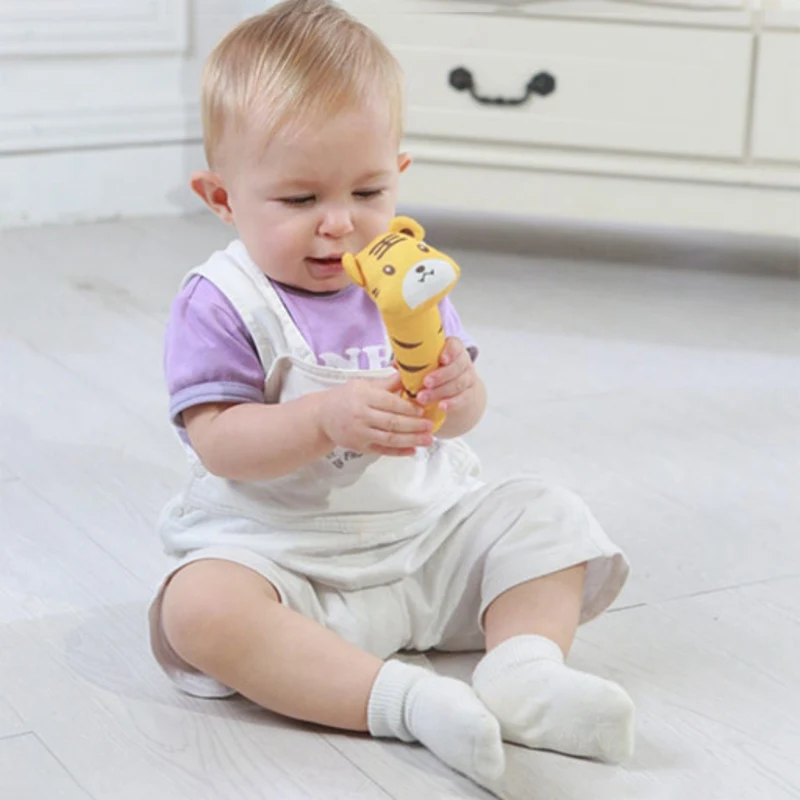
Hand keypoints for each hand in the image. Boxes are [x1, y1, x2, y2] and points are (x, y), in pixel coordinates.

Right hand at [319, 372, 434, 456]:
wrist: (323, 416)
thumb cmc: (346, 398)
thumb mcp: (363, 385)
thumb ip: (387, 383)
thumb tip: (409, 375)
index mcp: (363, 397)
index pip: (390, 403)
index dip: (408, 408)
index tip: (423, 409)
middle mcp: (361, 416)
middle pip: (392, 422)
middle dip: (414, 425)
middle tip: (430, 425)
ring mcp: (360, 434)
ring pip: (389, 438)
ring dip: (411, 440)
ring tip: (427, 439)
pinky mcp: (360, 447)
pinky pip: (382, 451)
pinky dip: (398, 452)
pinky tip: (412, 451)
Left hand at [415, 338, 476, 413]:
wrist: (458, 394)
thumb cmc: (437, 375)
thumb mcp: (428, 367)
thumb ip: (414, 364)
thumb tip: (396, 363)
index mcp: (452, 351)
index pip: (455, 346)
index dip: (449, 351)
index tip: (441, 359)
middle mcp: (463, 363)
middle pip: (456, 367)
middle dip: (440, 375)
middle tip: (426, 382)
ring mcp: (468, 380)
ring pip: (458, 383)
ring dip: (439, 391)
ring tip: (423, 398)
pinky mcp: (469, 396)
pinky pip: (462, 399)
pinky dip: (452, 403)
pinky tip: (442, 406)